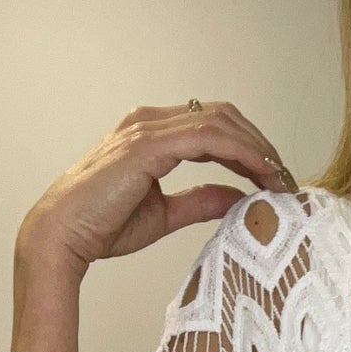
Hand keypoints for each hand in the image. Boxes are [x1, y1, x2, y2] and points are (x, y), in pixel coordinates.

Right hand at [15, 101, 297, 280]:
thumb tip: (238, 198)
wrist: (63, 234)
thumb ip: (201, 201)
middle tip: (286, 180)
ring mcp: (149, 129)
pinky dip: (241, 154)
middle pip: (223, 117)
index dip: (250, 149)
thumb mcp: (165, 214)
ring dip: (257, 150)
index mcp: (153, 134)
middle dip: (260, 146)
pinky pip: (208, 138)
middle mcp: (151, 122)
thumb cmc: (102, 225)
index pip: (214, 127)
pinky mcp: (148, 145)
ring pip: (221, 123)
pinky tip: (260, 176)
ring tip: (280, 180)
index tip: (275, 180)